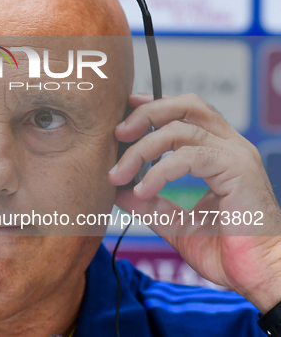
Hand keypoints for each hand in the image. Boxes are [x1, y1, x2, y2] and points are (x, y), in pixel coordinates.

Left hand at [108, 93, 280, 312]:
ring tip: (119, 174)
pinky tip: (142, 190)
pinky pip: (188, 156)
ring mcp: (236, 155)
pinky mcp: (238, 170)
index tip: (125, 116)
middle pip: (186, 106)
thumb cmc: (229, 251)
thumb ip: (150, 205)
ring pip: (180, 130)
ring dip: (142, 149)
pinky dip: (159, 171)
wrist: (261, 274)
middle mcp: (230, 147)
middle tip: (118, 134)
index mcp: (219, 153)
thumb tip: (119, 191)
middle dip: (146, 114)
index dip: (154, 107)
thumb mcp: (177, 224)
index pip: (186, 112)